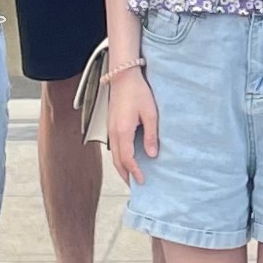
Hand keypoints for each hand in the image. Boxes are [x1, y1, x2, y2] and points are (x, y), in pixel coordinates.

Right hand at [106, 61, 157, 181]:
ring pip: (114, 154)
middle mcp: (114, 133)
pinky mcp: (111, 125)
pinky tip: (127, 158)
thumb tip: (151, 154)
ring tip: (131, 175)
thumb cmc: (138, 92)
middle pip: (117, 161)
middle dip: (125, 175)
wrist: (123, 77)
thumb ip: (151, 135)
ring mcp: (110, 129)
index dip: (135, 172)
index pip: (127, 159)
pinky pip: (114, 146)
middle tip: (135, 185)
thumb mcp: (150, 114)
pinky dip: (119, 157)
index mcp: (123, 131)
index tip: (142, 181)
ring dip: (121, 167)